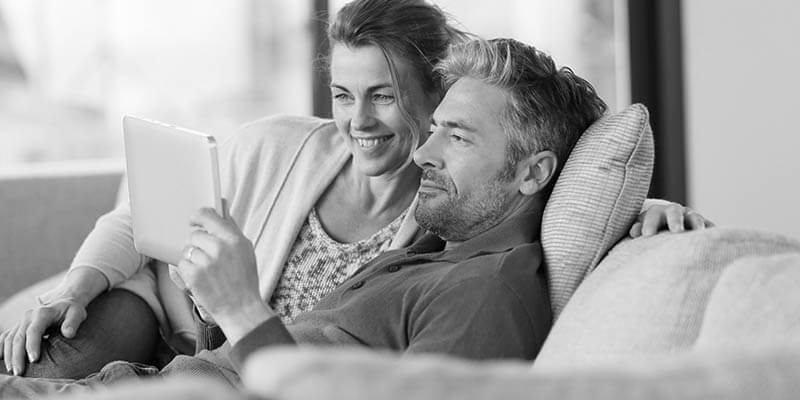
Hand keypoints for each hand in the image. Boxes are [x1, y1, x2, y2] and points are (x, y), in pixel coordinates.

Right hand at [0, 298, 86, 375]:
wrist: (63, 304)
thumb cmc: (71, 311)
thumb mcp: (77, 313)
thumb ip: (73, 323)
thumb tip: (68, 333)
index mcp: (42, 313)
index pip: (34, 330)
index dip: (32, 345)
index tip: (34, 360)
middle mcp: (28, 316)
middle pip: (18, 337)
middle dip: (17, 356)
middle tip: (19, 372)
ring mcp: (21, 321)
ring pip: (9, 339)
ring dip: (9, 355)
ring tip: (13, 370)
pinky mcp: (18, 326)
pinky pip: (5, 337)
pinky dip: (1, 348)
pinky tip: (1, 359)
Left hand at [172, 202, 273, 342]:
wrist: (241, 308)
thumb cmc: (244, 278)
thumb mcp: (246, 250)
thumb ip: (231, 229)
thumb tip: (222, 208)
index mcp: (234, 239)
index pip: (207, 216)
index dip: (198, 217)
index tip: (194, 220)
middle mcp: (220, 247)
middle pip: (194, 234)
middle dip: (196, 244)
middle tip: (206, 256)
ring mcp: (206, 262)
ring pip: (187, 249)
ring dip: (192, 258)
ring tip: (206, 270)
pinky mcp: (194, 275)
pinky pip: (182, 264)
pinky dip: (188, 271)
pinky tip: (201, 278)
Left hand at [630, 202, 713, 237]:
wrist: (669, 228)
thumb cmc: (652, 232)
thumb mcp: (643, 230)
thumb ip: (638, 229)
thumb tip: (633, 232)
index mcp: (657, 213)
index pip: (653, 214)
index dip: (650, 223)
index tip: (646, 235)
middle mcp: (675, 212)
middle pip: (674, 212)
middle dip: (675, 220)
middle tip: (676, 231)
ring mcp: (691, 218)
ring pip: (695, 217)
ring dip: (697, 224)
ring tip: (698, 233)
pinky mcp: (705, 226)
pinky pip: (710, 227)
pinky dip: (713, 231)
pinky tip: (715, 238)